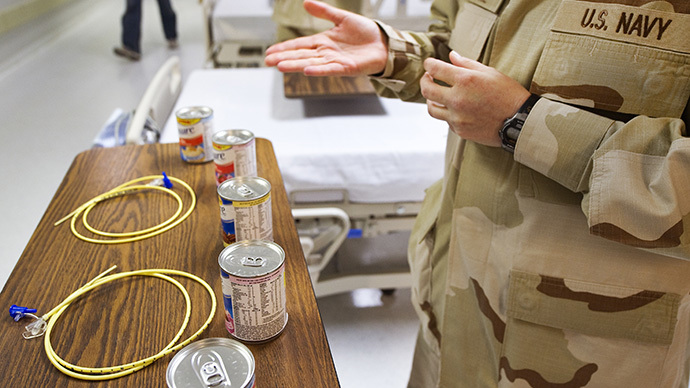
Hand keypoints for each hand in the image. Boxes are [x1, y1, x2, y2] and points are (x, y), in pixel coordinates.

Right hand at [264, 0, 387, 75]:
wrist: (385, 43)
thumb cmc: (366, 33)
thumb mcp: (342, 18)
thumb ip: (324, 12)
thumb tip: (305, 3)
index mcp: (324, 42)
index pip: (300, 45)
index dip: (285, 48)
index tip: (270, 52)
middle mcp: (326, 53)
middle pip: (301, 56)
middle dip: (284, 58)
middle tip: (267, 62)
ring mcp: (335, 62)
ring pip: (311, 64)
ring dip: (295, 65)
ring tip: (280, 66)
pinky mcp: (346, 68)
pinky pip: (329, 69)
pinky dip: (318, 71)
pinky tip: (306, 71)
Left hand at [420, 51, 530, 146]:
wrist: (519, 122)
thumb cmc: (508, 94)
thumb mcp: (490, 73)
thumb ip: (467, 64)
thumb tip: (451, 56)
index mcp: (465, 80)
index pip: (435, 69)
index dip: (429, 64)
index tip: (429, 63)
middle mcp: (457, 99)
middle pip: (427, 89)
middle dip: (424, 80)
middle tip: (428, 77)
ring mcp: (457, 117)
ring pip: (431, 108)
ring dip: (431, 99)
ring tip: (436, 95)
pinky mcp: (460, 130)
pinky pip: (446, 120)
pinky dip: (447, 113)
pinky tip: (454, 108)